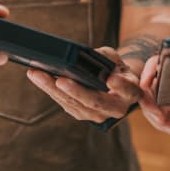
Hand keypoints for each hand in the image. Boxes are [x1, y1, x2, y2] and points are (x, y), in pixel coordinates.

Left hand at [26, 46, 141, 123]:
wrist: (114, 86)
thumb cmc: (115, 68)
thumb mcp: (116, 59)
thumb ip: (106, 57)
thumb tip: (86, 55)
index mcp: (131, 92)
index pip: (127, 89)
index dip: (120, 85)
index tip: (111, 79)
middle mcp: (115, 108)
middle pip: (95, 102)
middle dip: (76, 91)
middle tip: (60, 80)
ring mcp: (98, 115)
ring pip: (75, 105)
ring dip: (54, 89)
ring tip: (38, 74)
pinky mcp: (82, 115)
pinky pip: (66, 104)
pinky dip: (51, 90)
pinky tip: (39, 78)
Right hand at [135, 55, 169, 139]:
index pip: (152, 65)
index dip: (146, 73)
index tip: (144, 84)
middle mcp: (165, 82)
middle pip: (147, 95)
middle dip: (151, 108)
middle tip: (161, 118)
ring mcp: (168, 99)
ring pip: (155, 114)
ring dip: (164, 124)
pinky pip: (168, 124)